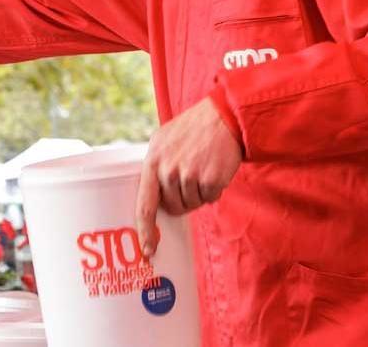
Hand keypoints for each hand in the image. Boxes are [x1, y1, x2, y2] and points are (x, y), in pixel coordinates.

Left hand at [135, 96, 241, 257]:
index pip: (144, 205)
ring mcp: (189, 175)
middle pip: (173, 207)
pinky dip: (214, 189)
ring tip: (203, 167)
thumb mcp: (163, 140)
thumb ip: (155, 167)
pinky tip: (214, 169)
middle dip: (182, 200)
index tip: (148, 250)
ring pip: (193, 204)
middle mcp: (167, 170)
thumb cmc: (192, 129)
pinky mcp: (210, 179)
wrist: (223, 117)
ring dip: (200, 193)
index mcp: (152, 161)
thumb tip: (151, 201)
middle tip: (191, 178)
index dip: (145, 231)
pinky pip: (210, 198)